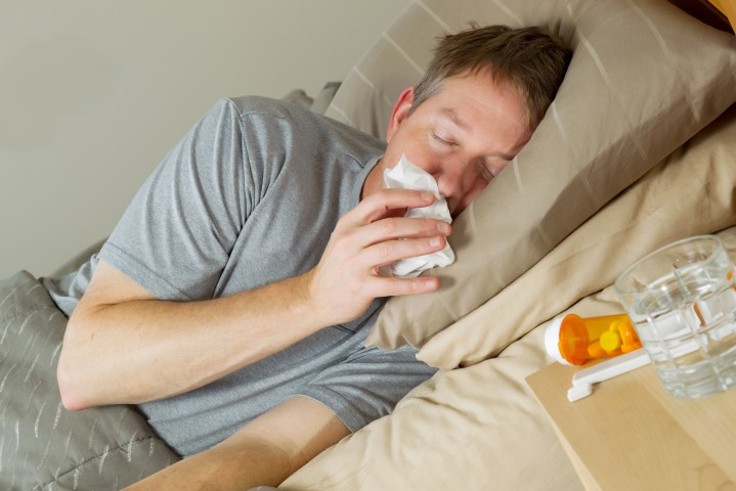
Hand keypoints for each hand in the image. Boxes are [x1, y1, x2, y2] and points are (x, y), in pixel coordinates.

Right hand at [304, 188, 450, 325]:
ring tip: (441, 244)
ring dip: (420, 246)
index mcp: (349, 223)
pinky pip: (393, 284)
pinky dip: (415, 284)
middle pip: (390, 225)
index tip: (430, 198)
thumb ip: (374, 223)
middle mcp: (350, 240)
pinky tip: (434, 282)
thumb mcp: (349, 237)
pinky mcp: (360, 287)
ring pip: (392, 250)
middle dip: (421, 224)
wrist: (315, 298)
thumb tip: (409, 207)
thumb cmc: (340, 265)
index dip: (407, 196)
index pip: (379, 200)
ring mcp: (354, 263)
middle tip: (445, 227)